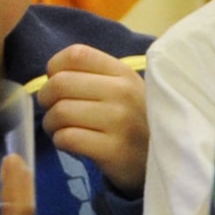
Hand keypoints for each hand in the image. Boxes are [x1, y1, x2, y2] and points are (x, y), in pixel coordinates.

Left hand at [41, 44, 148, 194]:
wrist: (168, 160)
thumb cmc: (137, 122)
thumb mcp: (126, 89)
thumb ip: (95, 76)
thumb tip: (51, 75)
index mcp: (123, 72)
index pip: (76, 54)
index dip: (54, 68)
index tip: (56, 83)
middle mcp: (122, 92)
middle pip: (60, 84)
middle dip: (46, 99)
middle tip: (52, 110)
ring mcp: (119, 122)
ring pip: (60, 112)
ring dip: (51, 124)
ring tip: (60, 129)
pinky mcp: (113, 150)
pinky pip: (68, 138)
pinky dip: (60, 141)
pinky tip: (70, 144)